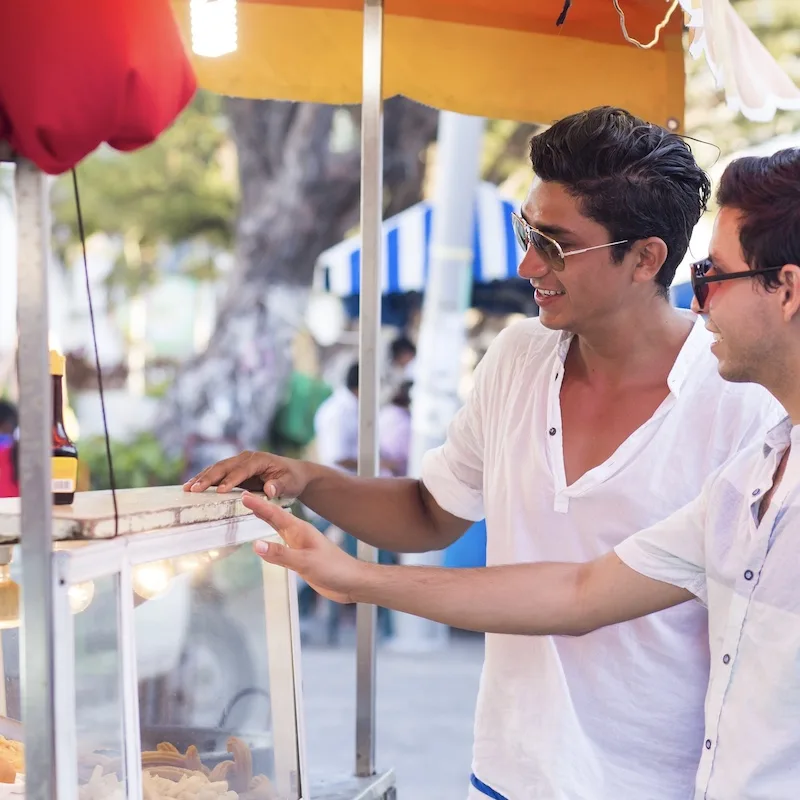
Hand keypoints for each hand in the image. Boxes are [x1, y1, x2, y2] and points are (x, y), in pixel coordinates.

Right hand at [183, 450, 308, 497]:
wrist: (293, 473)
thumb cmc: (292, 478)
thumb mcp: (290, 483)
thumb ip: (280, 486)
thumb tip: (270, 489)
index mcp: (259, 460)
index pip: (242, 470)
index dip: (231, 479)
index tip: (220, 490)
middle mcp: (246, 458)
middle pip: (224, 467)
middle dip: (208, 478)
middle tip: (193, 489)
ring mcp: (238, 463)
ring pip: (217, 469)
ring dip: (202, 478)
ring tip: (187, 488)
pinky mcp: (234, 470)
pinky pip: (217, 474)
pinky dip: (205, 479)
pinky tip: (192, 487)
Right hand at [243, 492, 365, 603]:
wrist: (351, 582)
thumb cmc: (334, 569)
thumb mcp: (304, 562)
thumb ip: (280, 554)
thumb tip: (256, 545)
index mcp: (300, 530)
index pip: (274, 514)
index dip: (258, 505)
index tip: (244, 496)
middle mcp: (298, 535)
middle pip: (274, 518)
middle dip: (259, 508)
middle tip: (244, 498)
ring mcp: (300, 545)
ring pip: (277, 530)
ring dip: (264, 521)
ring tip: (253, 512)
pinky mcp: (301, 557)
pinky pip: (280, 545)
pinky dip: (270, 541)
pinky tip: (267, 543)